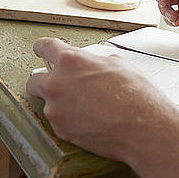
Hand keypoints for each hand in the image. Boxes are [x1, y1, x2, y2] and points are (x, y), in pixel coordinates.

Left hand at [26, 38, 178, 177]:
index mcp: (71, 61)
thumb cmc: (136, 95)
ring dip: (62, 103)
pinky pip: (60, 121)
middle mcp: (57, 84)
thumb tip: (92, 65)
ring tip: (88, 107)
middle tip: (61, 85)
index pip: (45, 47)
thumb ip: (95, 62)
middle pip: (35, 80)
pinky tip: (91, 119)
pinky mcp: (61, 130)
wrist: (144, 127)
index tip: (41, 50)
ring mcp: (56, 109)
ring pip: (49, 103)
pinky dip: (71, 120)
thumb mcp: (118, 64)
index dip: (43, 48)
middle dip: (45, 81)